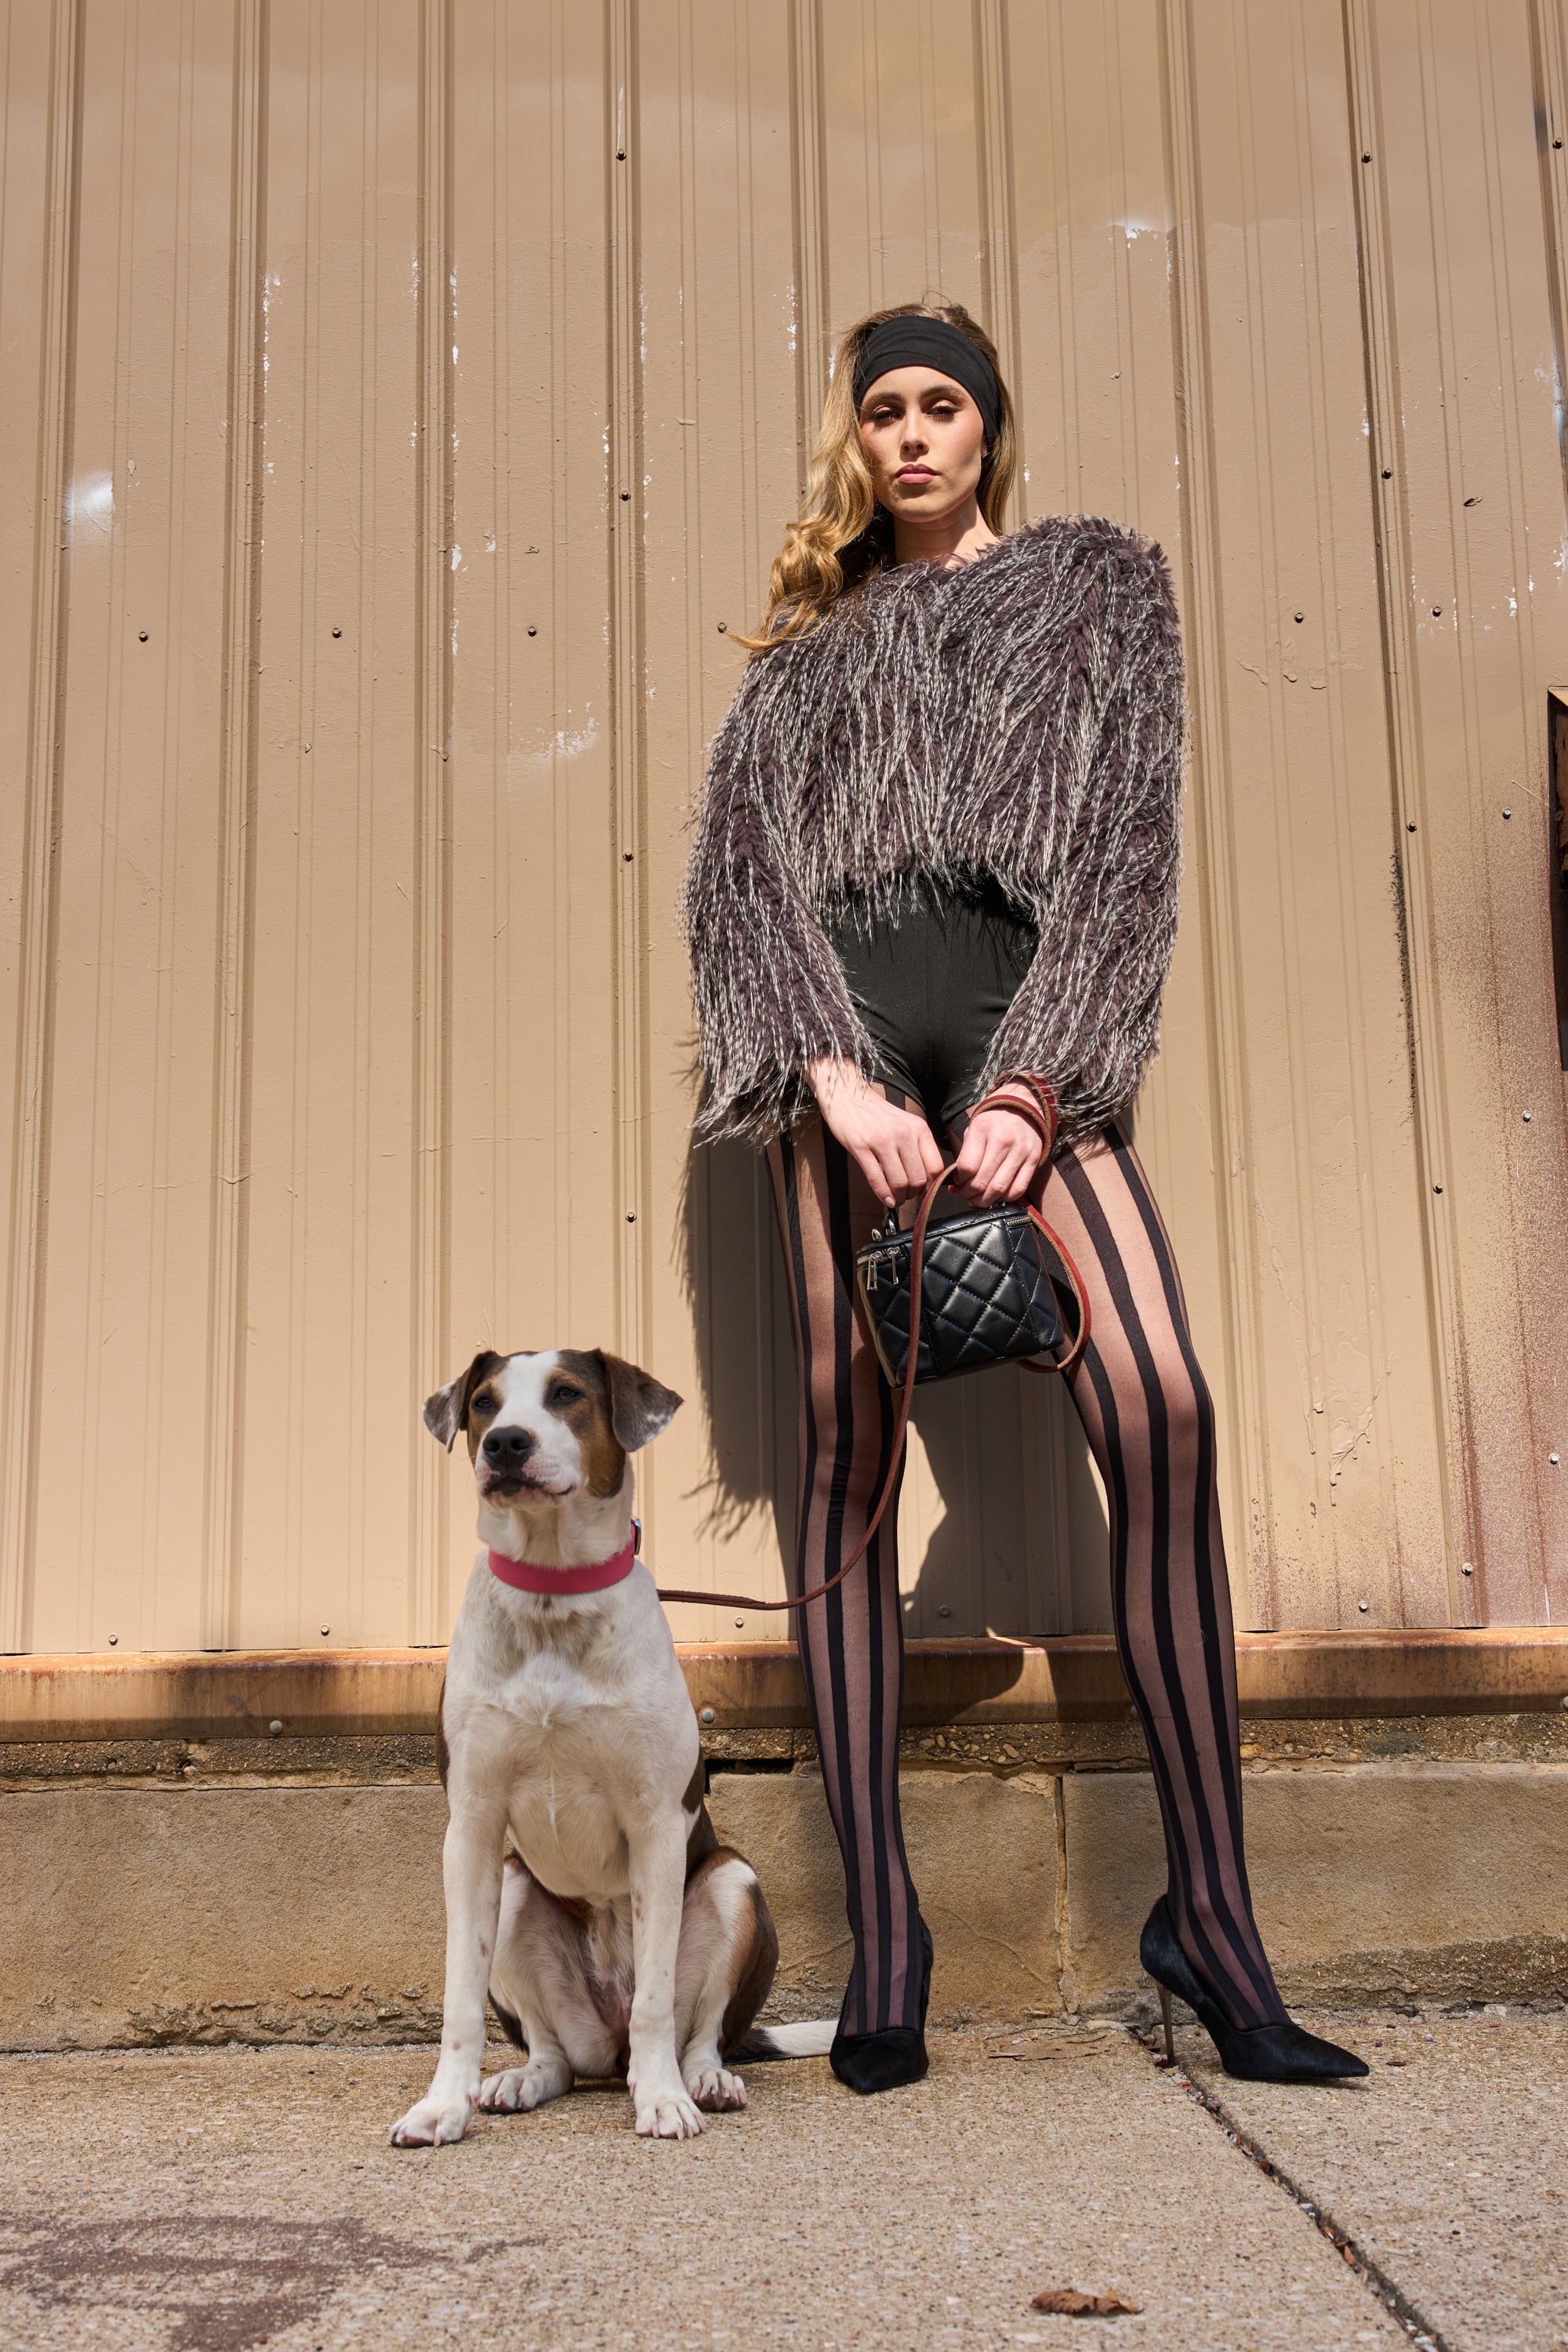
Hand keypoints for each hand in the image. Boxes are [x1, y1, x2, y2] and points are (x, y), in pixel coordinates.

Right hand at [806, 1058, 945, 1208]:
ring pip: (900, 1182)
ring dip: (899, 1197)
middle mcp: (903, 1133)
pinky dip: (883, 1195)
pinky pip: (877, 1179)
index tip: (923, 1190)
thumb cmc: (876, 1115)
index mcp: (918, 1128)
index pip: (935, 1166)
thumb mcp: (905, 1124)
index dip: (930, 1185)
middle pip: (918, 1178)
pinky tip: (885, 1199)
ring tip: (895, 1198)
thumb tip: (925, 1180)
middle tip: (906, 1197)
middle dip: (913, 1195)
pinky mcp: (861, 1146)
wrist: (848, 1097)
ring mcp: (882, 1140)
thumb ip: (916, 1147)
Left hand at [949, 1084, 1050, 1206]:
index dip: (959, 1180)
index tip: (957, 1182)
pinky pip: (1018, 1189)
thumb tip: (956, 1184)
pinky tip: (997, 1195)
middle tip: (965, 1195)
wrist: (1023, 1108)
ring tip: (978, 1200)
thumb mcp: (974, 1129)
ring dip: (985, 1201)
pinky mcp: (1033, 1160)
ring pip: (999, 1189)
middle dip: (968, 1195)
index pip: (967, 1167)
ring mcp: (1020, 1151)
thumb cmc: (993, 1123)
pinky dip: (1005, 1199)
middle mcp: (1002, 1140)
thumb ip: (965, 1155)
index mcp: (983, 1129)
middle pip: (981, 1181)